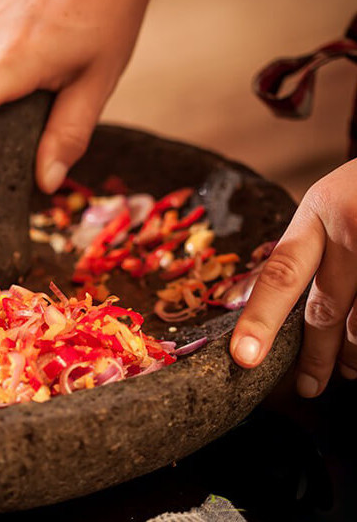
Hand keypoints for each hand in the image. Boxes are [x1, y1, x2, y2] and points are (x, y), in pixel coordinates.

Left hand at [230, 159, 356, 396]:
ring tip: (348, 371)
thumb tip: (261, 302)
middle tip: (307, 386)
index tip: (244, 356)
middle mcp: (352, 228)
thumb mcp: (328, 204)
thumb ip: (306, 247)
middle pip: (327, 308)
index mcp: (318, 212)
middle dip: (315, 355)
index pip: (282, 272)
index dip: (261, 319)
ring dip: (355, 353)